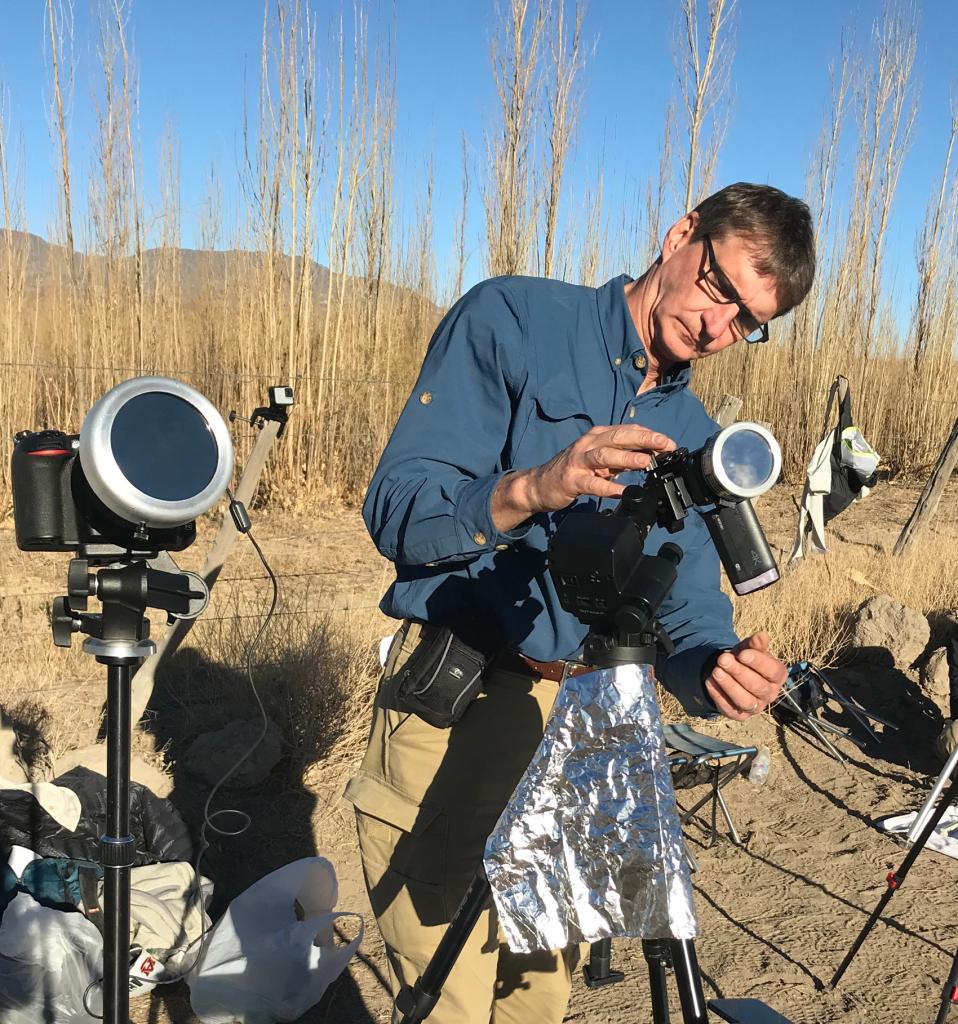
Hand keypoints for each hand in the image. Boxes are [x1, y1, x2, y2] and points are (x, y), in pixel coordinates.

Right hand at [492, 424, 675, 529]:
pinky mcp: (571, 480)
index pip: (626, 431)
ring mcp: (578, 461)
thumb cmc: (573, 471)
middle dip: (644, 440)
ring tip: (645, 462)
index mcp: (597, 436)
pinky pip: (592, 484)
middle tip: (664, 445)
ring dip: (627, 457)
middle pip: (618, 437)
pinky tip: (622, 492)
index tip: (668, 443)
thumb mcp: (600, 461)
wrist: (539, 484)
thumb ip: (621, 458)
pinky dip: (608, 487)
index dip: (649, 435)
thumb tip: (649, 457)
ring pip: (605, 455)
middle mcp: (588, 444)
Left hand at [704, 631, 786, 721]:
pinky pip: (730, 709)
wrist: (731, 673)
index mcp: (777, 676)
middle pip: (758, 687)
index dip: (758, 662)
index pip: (773, 671)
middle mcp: (770, 694)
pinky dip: (719, 696)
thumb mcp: (748, 649)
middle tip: (723, 659)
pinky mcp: (740, 715)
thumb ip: (755, 644)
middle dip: (739, 673)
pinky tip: (709, 681)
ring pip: (746, 701)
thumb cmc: (744, 659)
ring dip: (730, 686)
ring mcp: (756, 707)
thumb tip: (761, 635)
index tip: (742, 654)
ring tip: (716, 671)